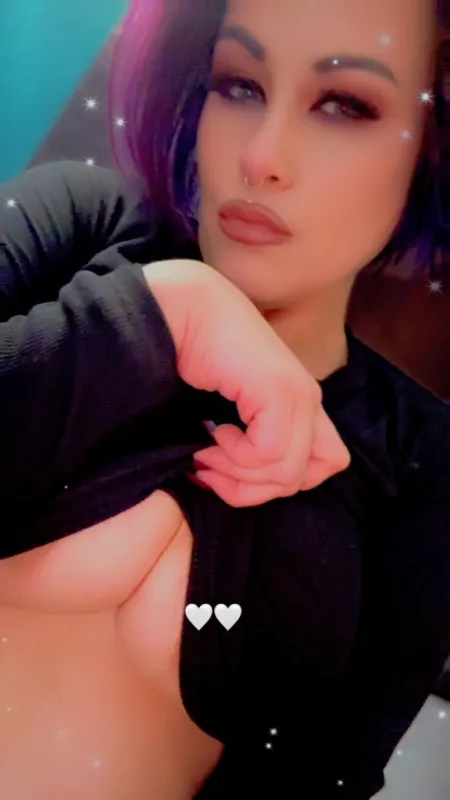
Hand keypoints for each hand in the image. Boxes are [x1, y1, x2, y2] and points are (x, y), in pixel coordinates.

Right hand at [143, 259, 349, 506]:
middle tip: (211, 467)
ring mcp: (299, 395)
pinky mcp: (282, 392)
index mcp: (301, 403)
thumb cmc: (199, 356)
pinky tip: (215, 430)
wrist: (186, 310)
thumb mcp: (230, 408)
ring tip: (207, 450)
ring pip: (285, 474)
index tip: (233, 471)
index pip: (326, 464)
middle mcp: (308, 401)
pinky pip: (268, 454)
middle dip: (251, 489)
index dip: (277, 482)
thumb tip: (239, 485)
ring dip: (237, 474)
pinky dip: (235, 455)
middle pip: (302, 478)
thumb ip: (249, 438)